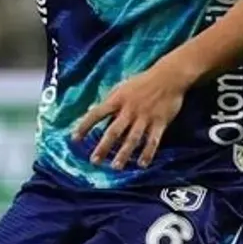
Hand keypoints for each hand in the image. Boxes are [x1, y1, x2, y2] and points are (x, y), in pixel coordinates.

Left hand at [72, 65, 188, 170]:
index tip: (74, 139)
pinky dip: (148, 153)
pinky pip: (153, 140)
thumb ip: (110, 100)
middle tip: (94, 161)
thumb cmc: (143, 82)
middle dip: (103, 147)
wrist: (168, 77)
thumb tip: (94, 111)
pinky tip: (142, 164)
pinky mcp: (160, 122)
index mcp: (118, 99)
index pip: (97, 113)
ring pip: (132, 138)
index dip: (84, 126)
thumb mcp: (122, 87)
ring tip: (116, 166)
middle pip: (114, 131)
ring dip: (124, 153)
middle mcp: (130, 110)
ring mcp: (145, 117)